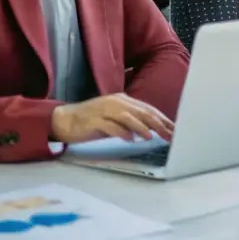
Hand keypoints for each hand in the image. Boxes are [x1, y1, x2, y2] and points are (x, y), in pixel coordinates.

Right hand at [50, 93, 174, 143]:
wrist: (65, 119)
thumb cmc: (92, 121)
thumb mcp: (115, 118)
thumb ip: (131, 121)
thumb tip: (152, 130)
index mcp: (123, 100)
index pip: (148, 109)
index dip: (162, 120)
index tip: (173, 130)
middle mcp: (116, 102)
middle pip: (142, 112)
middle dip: (158, 124)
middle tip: (169, 135)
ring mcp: (105, 110)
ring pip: (128, 117)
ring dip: (141, 127)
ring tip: (151, 136)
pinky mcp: (94, 120)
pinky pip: (110, 126)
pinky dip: (121, 132)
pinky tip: (129, 139)